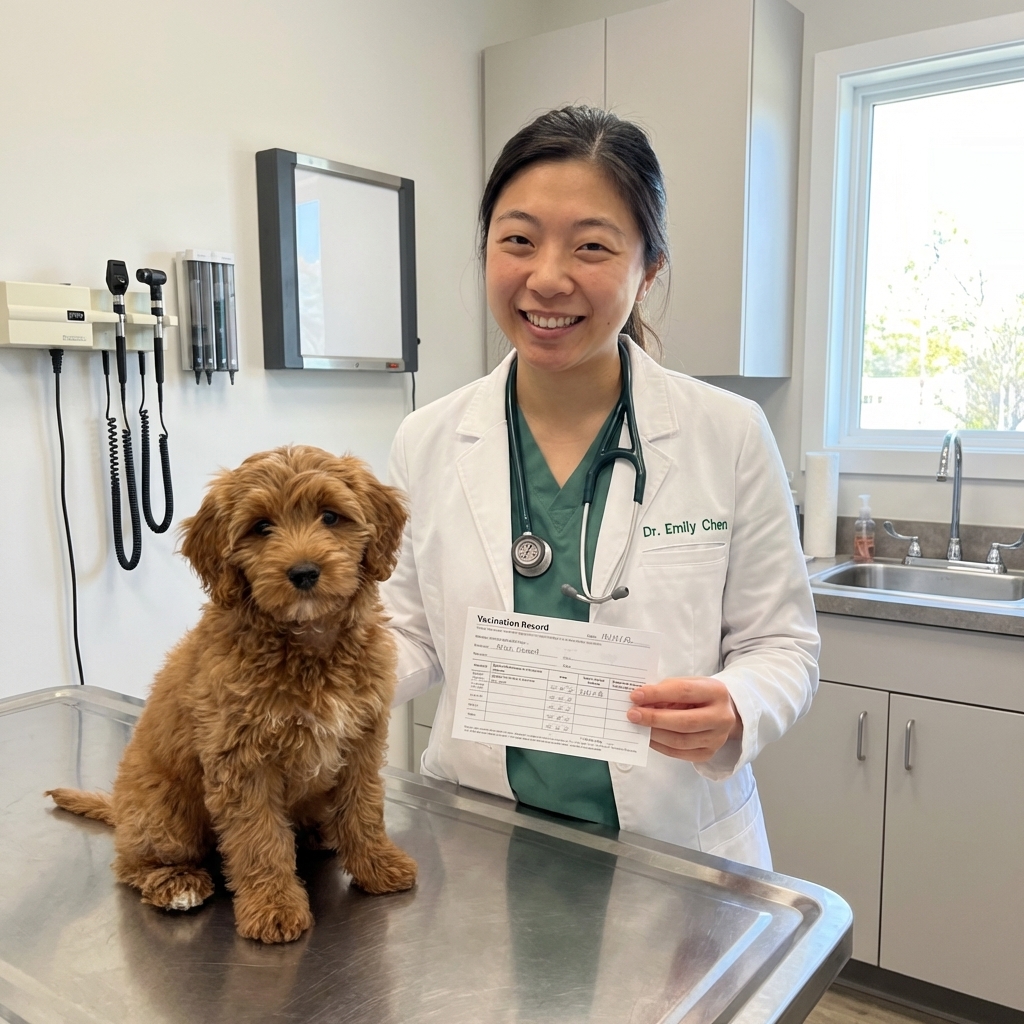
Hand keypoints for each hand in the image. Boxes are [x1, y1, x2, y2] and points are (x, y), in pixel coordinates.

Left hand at [626, 677, 741, 762]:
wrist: (723, 712)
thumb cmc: (699, 695)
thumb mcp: (688, 684)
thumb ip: (667, 691)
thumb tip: (641, 702)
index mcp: (717, 692)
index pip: (684, 692)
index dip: (657, 694)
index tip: (635, 696)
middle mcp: (721, 717)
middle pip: (684, 722)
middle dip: (654, 718)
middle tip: (632, 714)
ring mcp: (717, 739)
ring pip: (680, 741)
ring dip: (654, 733)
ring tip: (638, 725)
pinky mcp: (708, 754)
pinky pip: (679, 753)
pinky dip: (660, 746)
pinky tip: (649, 737)